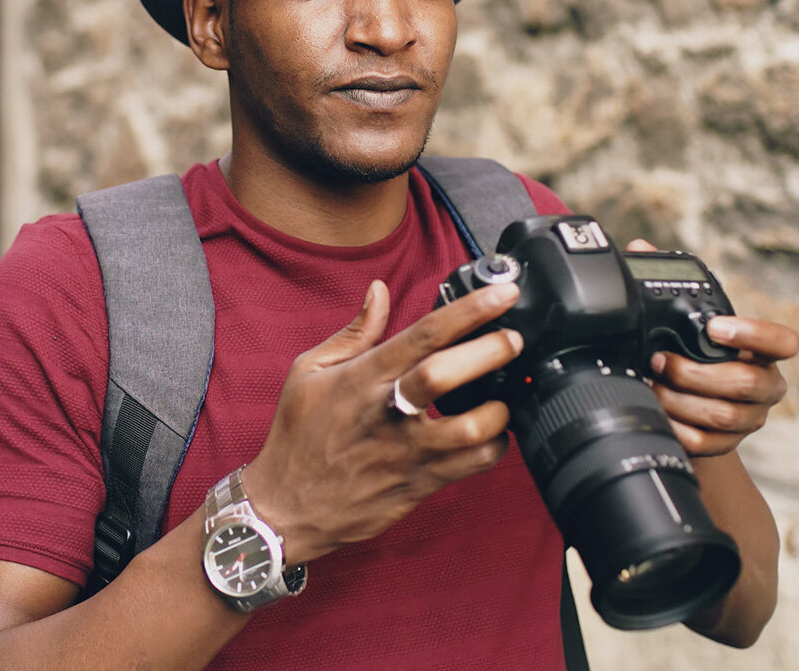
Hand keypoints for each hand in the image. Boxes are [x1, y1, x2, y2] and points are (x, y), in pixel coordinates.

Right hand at [241, 279, 523, 563]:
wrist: (285, 508)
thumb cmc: (298, 436)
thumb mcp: (309, 372)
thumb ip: (354, 332)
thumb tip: (379, 291)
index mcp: (363, 377)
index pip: (423, 334)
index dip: (469, 310)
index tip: (503, 294)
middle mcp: (388, 412)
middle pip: (446, 376)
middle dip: (490, 352)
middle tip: (514, 339)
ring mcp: (407, 452)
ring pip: (469, 429)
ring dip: (499, 408)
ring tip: (508, 393)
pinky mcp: (419, 484)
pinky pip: (472, 466)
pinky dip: (495, 446)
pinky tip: (494, 432)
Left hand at [626, 239, 797, 457]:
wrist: (691, 411)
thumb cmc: (695, 356)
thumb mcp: (688, 323)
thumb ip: (669, 285)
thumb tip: (640, 248)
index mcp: (763, 351)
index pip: (783, 342)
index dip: (754, 334)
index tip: (715, 326)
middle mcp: (765, 386)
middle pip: (744, 383)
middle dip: (696, 372)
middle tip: (661, 361)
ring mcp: (749, 419)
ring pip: (723, 415)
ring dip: (680, 399)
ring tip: (653, 385)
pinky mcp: (729, 445)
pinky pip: (706, 442)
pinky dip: (677, 427)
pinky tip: (659, 413)